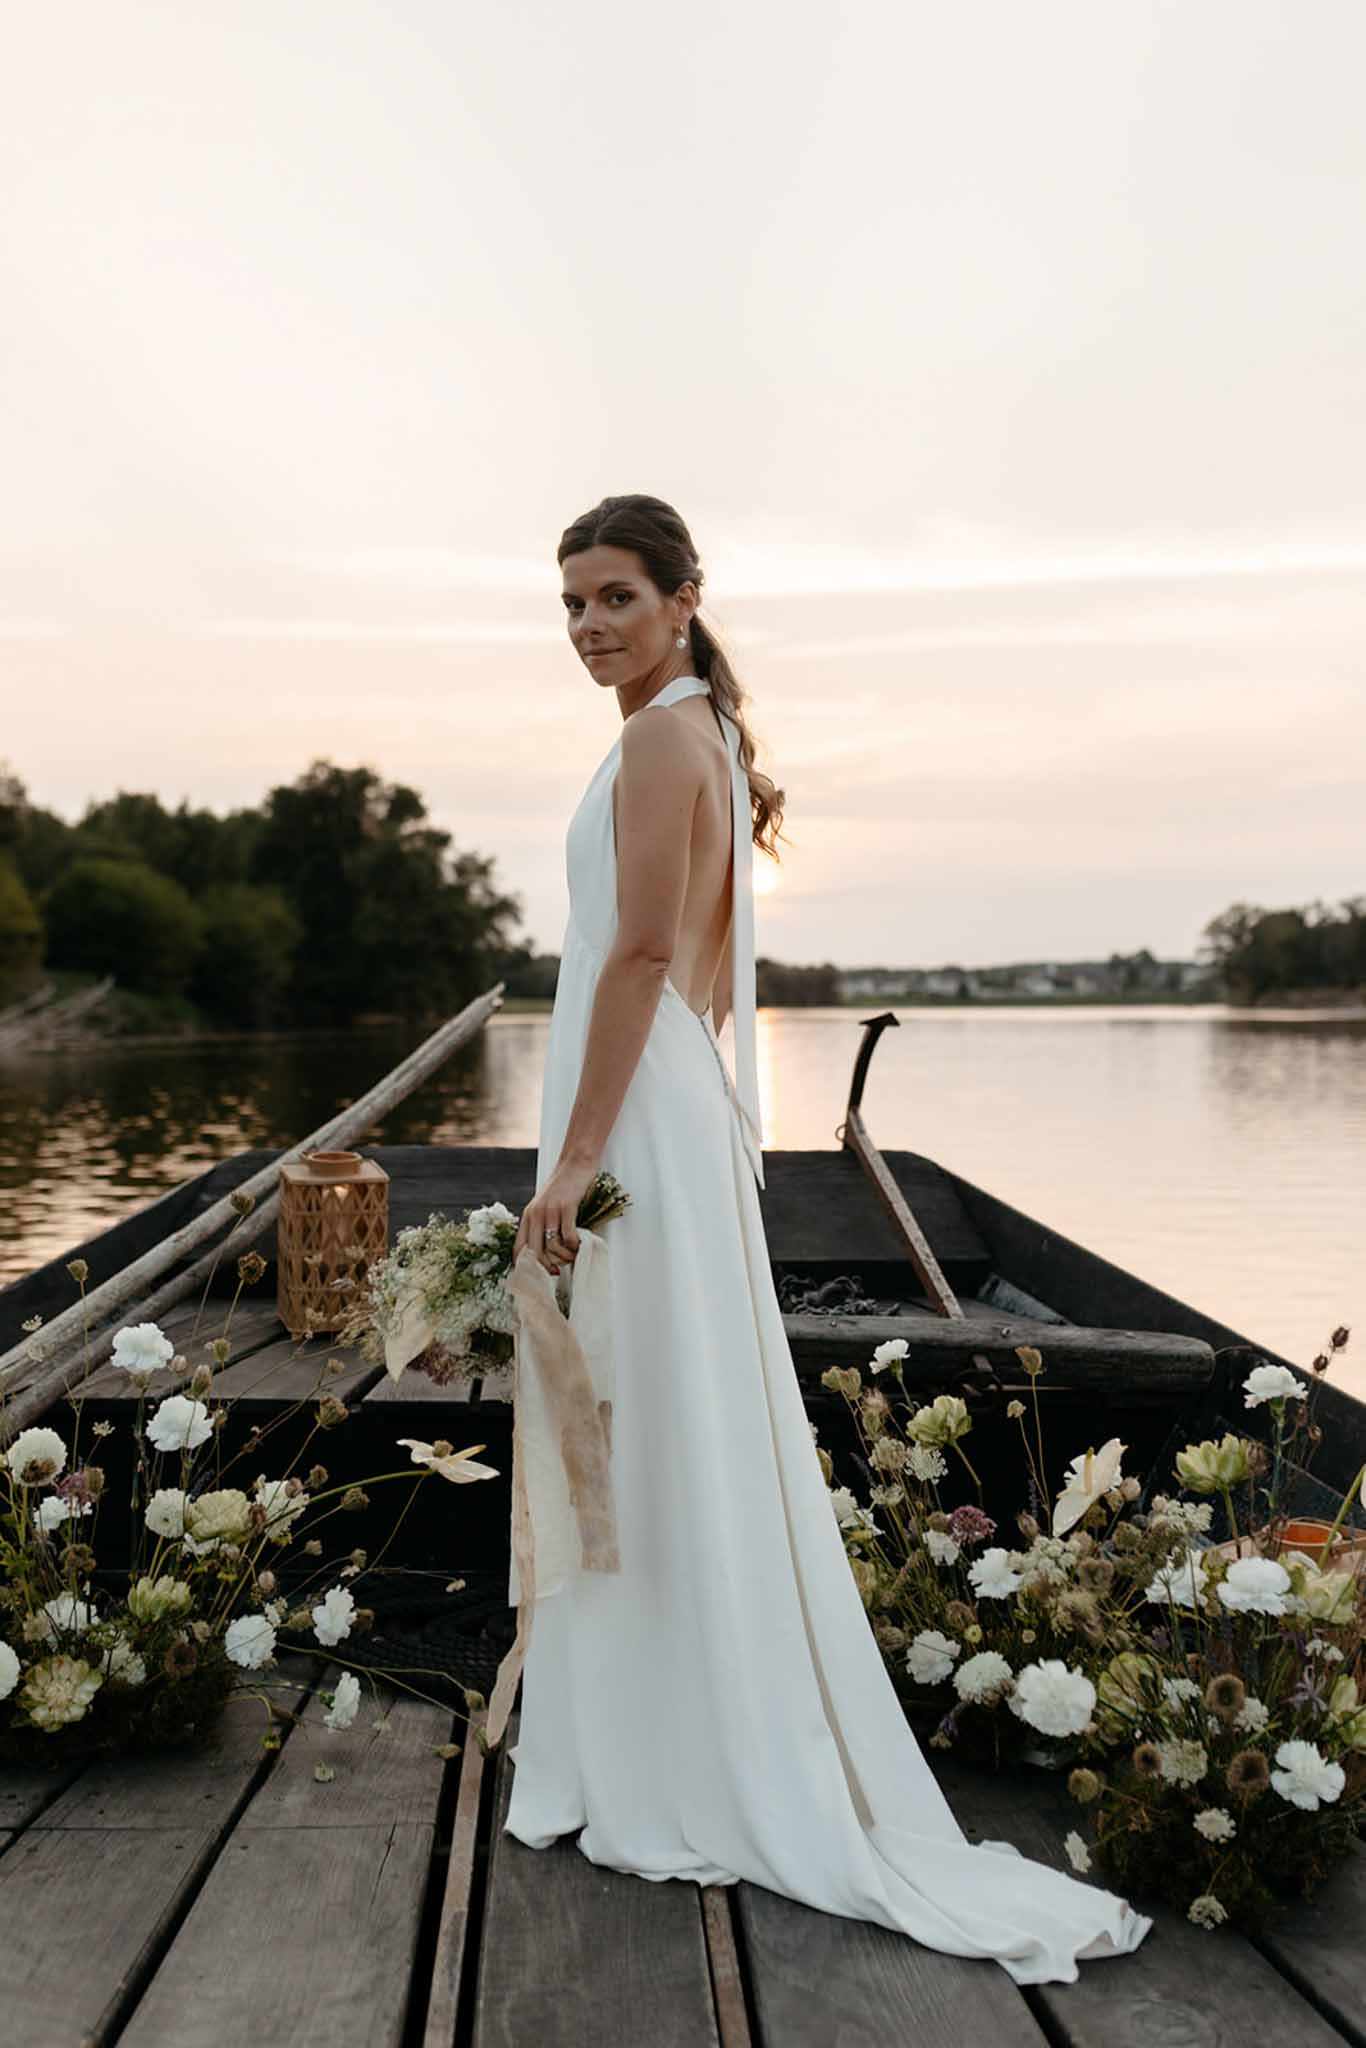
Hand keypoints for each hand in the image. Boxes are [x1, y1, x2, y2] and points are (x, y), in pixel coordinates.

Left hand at [512, 1155, 597, 1274]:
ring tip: (572, 1255)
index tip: (539, 1275)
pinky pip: (568, 1236)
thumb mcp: (545, 1205)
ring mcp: (550, 1210)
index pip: (518, 1249)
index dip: (526, 1267)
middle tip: (558, 1270)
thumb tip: (548, 1253)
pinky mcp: (567, 1207)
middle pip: (534, 1253)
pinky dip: (575, 1246)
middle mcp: (535, 1214)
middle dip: (546, 1267)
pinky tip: (579, 1245)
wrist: (575, 1162)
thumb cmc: (564, 1186)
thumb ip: (543, 1224)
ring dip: (564, 1257)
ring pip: (552, 1247)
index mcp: (528, 1216)